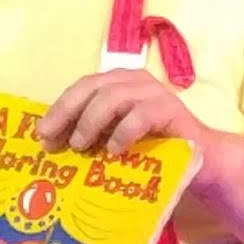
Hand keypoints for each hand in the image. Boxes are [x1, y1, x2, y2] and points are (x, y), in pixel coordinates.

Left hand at [35, 66, 215, 165]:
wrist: (202, 161)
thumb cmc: (154, 152)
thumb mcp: (116, 141)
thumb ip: (93, 135)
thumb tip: (54, 144)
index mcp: (119, 84)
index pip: (82, 88)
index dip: (60, 109)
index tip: (42, 134)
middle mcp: (135, 82)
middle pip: (93, 87)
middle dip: (68, 112)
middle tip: (54, 139)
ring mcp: (154, 93)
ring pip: (113, 96)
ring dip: (91, 122)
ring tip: (81, 146)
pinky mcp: (171, 110)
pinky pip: (141, 115)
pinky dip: (123, 132)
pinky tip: (114, 151)